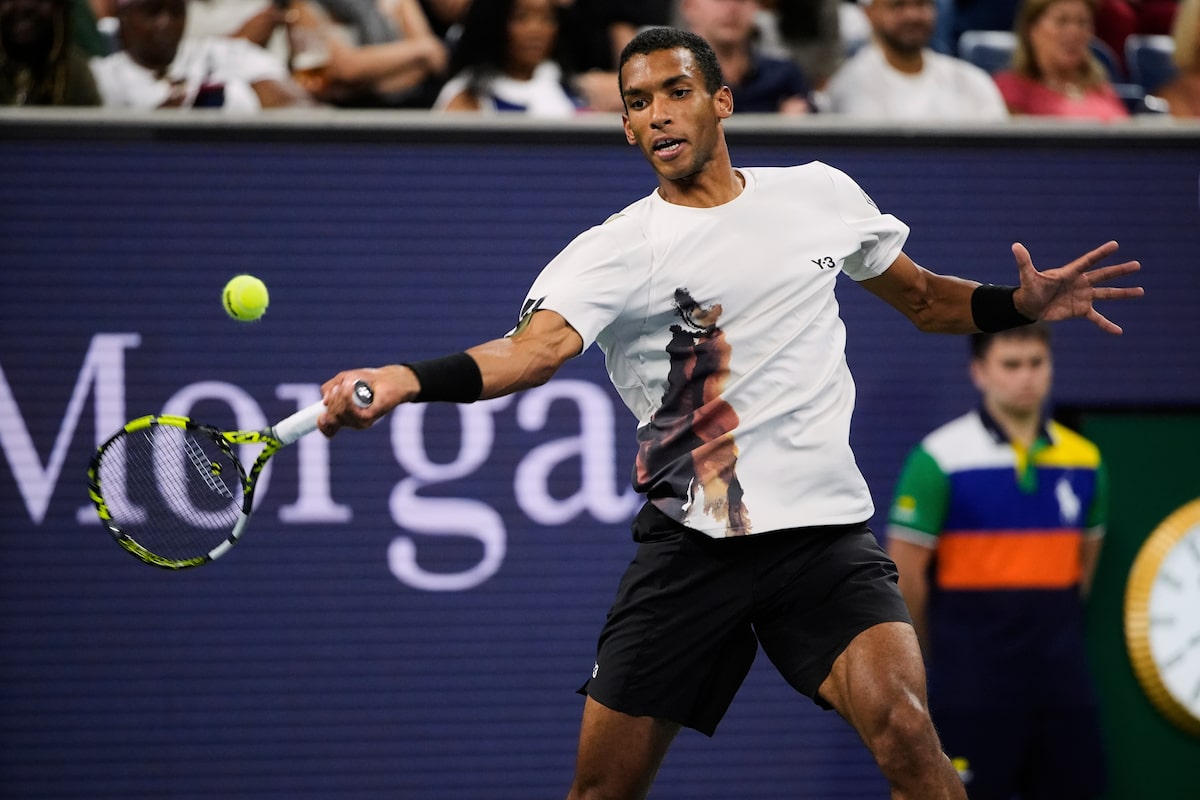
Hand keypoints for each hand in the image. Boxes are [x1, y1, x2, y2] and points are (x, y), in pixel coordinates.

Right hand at [318, 364, 417, 435]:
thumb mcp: (343, 379)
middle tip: (340, 388)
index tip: (321, 413)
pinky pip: (352, 413)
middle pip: (330, 419)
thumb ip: (329, 388)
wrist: (389, 379)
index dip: (321, 423)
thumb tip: (324, 401)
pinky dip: (348, 400)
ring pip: (339, 414)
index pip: (327, 429)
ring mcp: (360, 421)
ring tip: (349, 385)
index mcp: (343, 416)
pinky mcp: (370, 417)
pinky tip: (351, 389)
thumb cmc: (367, 379)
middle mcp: (351, 421)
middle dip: (331, 401)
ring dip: (340, 397)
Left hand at [1011, 240, 1142, 333]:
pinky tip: (1119, 331)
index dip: (1100, 254)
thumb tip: (1015, 245)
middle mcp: (1080, 283)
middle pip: (1103, 275)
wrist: (1030, 306)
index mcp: (1070, 273)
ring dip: (1123, 293)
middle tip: (1137, 265)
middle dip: (1120, 271)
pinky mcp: (1080, 310)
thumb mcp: (1027, 276)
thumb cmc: (1029, 289)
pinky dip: (1107, 325)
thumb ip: (1024, 261)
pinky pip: (1097, 318)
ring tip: (1141, 291)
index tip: (1115, 245)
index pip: (1088, 261)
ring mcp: (1083, 296)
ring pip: (1107, 294)